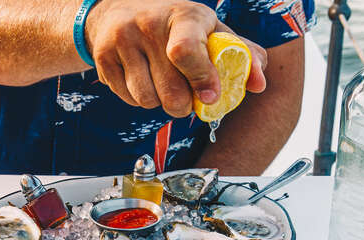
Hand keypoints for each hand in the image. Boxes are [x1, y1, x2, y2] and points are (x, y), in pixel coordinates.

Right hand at [85, 0, 267, 117]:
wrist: (119, 8)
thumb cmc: (177, 26)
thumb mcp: (210, 31)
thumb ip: (241, 55)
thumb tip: (260, 84)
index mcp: (183, 15)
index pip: (187, 51)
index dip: (202, 79)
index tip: (211, 96)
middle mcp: (148, 24)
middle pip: (170, 91)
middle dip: (183, 104)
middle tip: (188, 97)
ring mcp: (122, 40)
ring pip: (147, 100)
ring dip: (160, 102)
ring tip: (163, 84)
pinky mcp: (103, 57)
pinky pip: (128, 99)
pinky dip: (140, 99)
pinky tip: (144, 79)